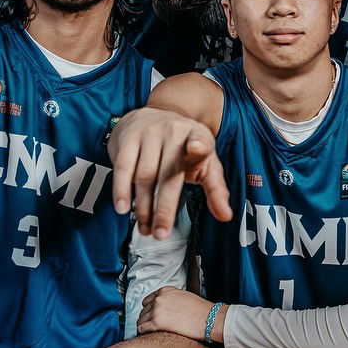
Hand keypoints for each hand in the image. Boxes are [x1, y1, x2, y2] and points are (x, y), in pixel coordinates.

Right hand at [108, 107, 230, 236]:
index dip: (199, 146)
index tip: (197, 149)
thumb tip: (225, 216)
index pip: (201, 142)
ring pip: (145, 175)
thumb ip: (216, 189)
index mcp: (199, 137)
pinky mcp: (129, 138)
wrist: (155, 114)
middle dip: (165, 208)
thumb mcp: (205, 162)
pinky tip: (123, 207)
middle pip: (169, 174)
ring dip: (143, 206)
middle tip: (161, 234)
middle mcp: (174, 132)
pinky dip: (121, 189)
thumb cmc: (184, 145)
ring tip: (145, 228)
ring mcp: (150, 133)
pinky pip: (123, 167)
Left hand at [137, 286, 221, 341]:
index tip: (153, 317)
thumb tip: (165, 308)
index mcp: (165, 291)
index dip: (150, 310)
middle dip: (147, 318)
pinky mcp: (156, 323)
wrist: (209, 319)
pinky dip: (143, 333)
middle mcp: (159, 299)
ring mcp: (156, 310)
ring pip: (141, 320)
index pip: (148, 300)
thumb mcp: (184, 297)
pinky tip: (150, 336)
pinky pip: (141, 328)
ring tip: (153, 333)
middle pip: (144, 311)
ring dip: (145, 326)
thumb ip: (171, 299)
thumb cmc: (200, 310)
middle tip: (154, 327)